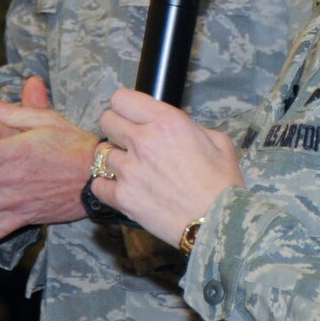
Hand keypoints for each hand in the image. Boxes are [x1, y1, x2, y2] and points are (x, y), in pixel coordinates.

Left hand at [91, 88, 242, 246]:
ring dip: (113, 158)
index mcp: (167, 121)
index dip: (125, 107)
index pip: (122, 99)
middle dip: (116, 128)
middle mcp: (143, 141)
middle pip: (106, 120)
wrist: (219, 222)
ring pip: (101, 152)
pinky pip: (97, 184)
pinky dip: (106, 186)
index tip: (130, 116)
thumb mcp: (217, 141)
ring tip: (128, 168)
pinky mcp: (122, 197)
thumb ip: (190, 127)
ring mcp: (129, 170)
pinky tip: (121, 188)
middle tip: (127, 140)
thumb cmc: (222, 183)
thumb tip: (173, 129)